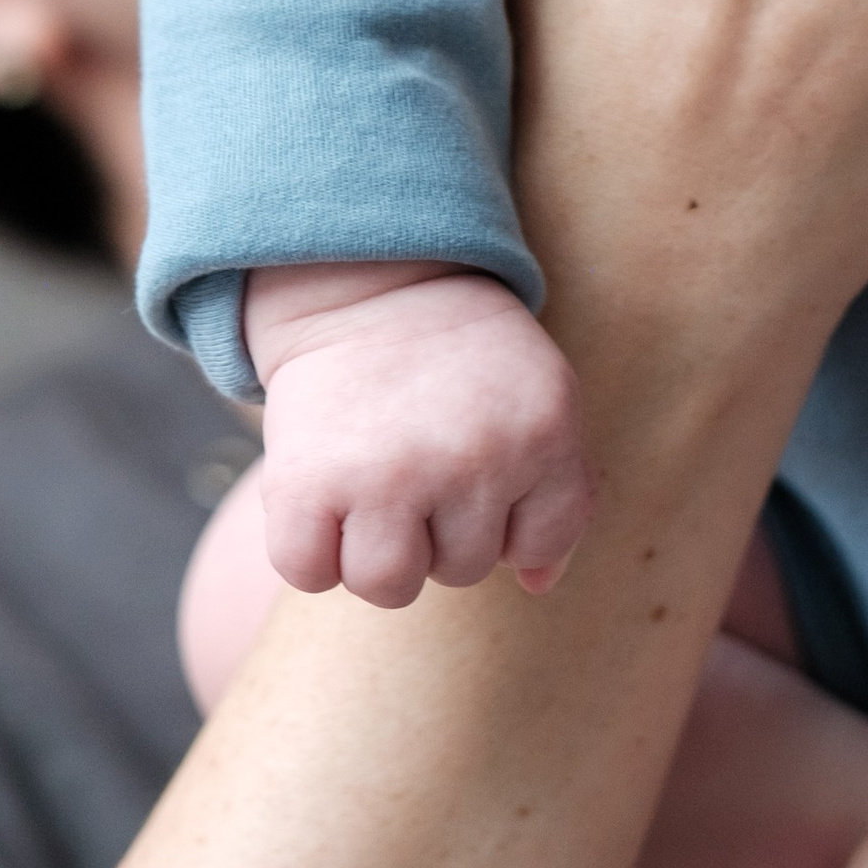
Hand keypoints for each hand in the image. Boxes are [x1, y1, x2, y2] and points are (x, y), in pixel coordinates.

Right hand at [246, 260, 594, 607]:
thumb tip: (537, 585)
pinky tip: (323, 497)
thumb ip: (559, 495)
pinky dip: (309, 551)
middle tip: (420, 455)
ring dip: (377, 550)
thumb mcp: (539, 402)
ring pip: (388, 586)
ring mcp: (389, 474)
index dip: (509, 519)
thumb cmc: (462, 360)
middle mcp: (474, 458)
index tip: (483, 465)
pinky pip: (309, 573)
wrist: (371, 281)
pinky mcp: (308, 482)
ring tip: (373, 486)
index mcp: (544, 434)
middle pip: (462, 570)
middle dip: (439, 527)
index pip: (539, 543)